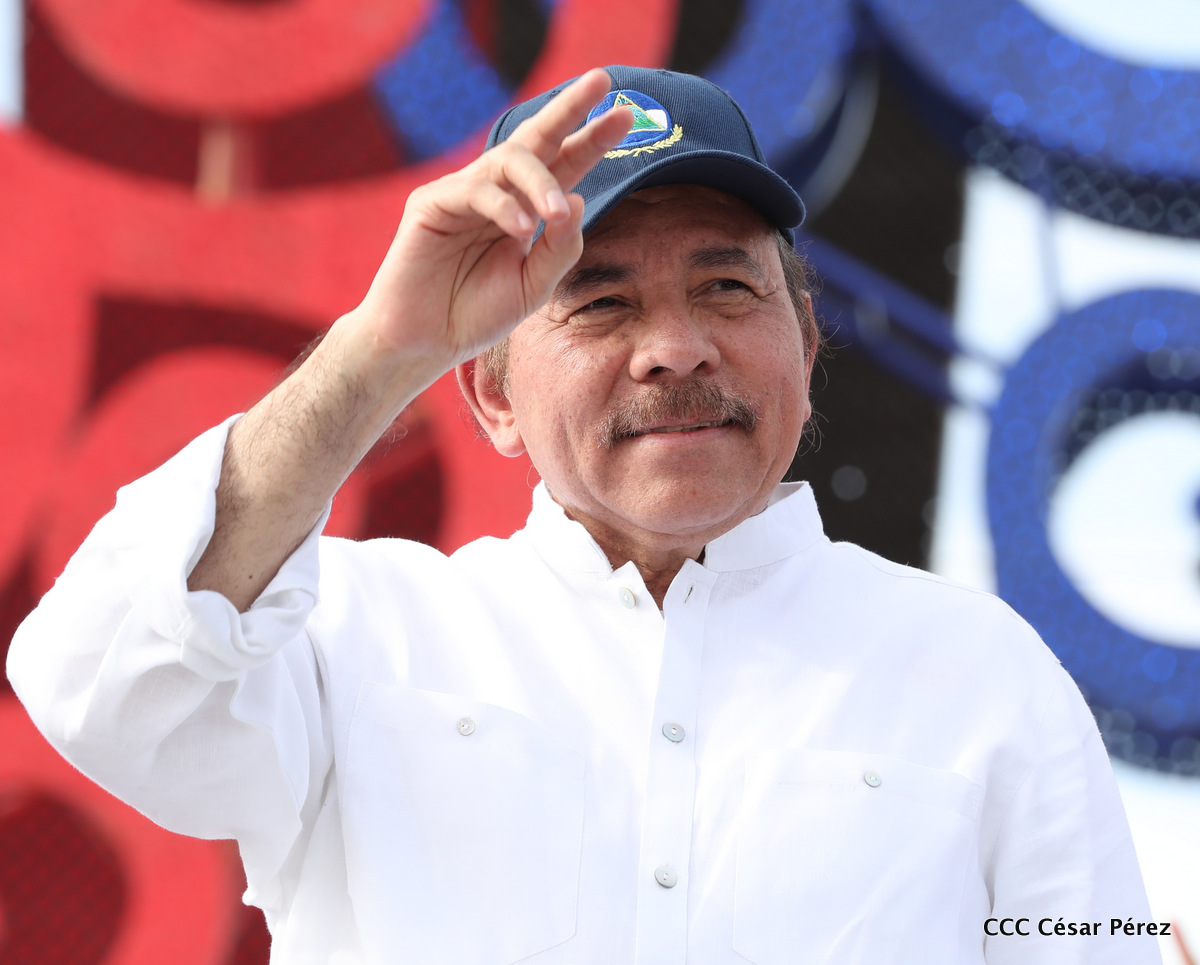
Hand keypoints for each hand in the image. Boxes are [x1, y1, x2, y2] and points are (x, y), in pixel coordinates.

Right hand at [350, 68, 632, 380]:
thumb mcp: (534, 286)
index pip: (564, 165)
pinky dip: (504, 207)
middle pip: (537, 138)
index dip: (592, 139)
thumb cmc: (476, 315)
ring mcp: (463, 193)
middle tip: (603, 81)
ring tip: (556, 211)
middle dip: (569, 109)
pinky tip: (520, 230)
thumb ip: (560, 249)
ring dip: (540, 180)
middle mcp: (498, 193)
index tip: (628, 117)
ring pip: (509, 159)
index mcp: (526, 211)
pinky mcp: (431, 203)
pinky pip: (476, 190)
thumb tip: (577, 198)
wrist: (425, 343)